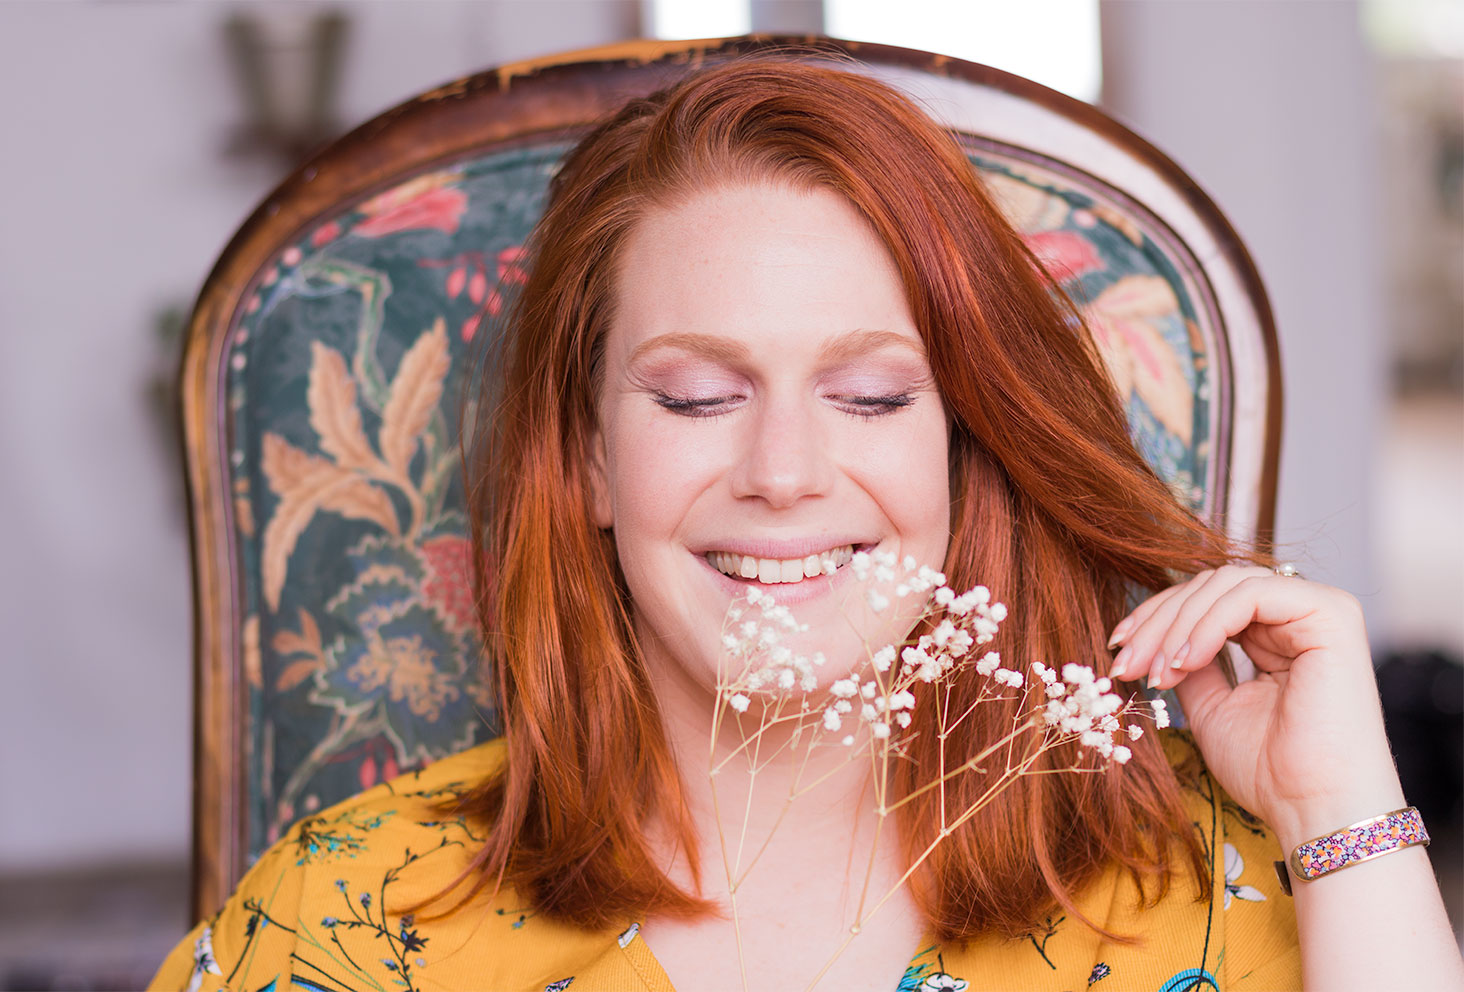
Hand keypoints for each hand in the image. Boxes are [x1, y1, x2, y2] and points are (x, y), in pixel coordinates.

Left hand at [1107, 565, 1404, 849]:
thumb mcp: (1210, 705)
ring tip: (1157, 672)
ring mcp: (1320, 609)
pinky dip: (1207, 624)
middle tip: (1126, 664)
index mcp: (1278, 634)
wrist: (1313, 809)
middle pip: (1211, 587)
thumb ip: (1189, 663)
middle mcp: (1300, 615)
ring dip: (1177, 625)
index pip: (1207, 600)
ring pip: (1225, 584)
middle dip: (1158, 622)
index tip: (1119, 651)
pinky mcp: (1331, 614)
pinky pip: (1249, 594)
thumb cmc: (1270, 770)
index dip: (1156, 619)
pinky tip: (1185, 661)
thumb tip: (1154, 638)